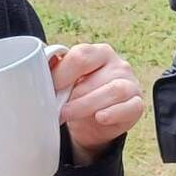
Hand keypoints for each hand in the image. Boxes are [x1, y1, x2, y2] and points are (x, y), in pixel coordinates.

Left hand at [51, 42, 143, 158]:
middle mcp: (118, 64)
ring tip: (70, 114)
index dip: (63, 73)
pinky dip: (112, 113)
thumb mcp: (66, 81)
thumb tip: (38, 60)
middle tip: (57, 108)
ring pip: (113, 91)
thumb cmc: (78, 95)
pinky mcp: (137, 104)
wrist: (92, 123)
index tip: (49, 87)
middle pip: (96, 76)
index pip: (82, 55)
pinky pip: (128, 107)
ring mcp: (130, 84)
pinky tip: (99, 117)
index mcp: (99, 53)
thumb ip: (55, 69)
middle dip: (73, 95)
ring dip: (87, 105)